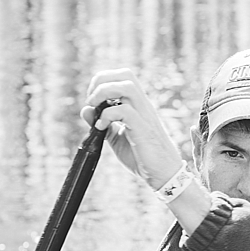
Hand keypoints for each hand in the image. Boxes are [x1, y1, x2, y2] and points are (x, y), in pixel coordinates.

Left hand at [81, 69, 185, 188]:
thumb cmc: (143, 158)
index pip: (123, 76)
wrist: (164, 175)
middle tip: (91, 100)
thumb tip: (85, 109)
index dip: (103, 80)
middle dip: (102, 81)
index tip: (92, 99)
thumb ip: (103, 123)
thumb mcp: (117, 139)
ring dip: (104, 93)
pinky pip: (125, 111)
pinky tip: (101, 128)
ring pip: (127, 87)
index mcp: (138, 105)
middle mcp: (143, 106)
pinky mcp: (143, 129)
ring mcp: (144, 116)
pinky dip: (107, 115)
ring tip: (95, 109)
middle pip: (125, 74)